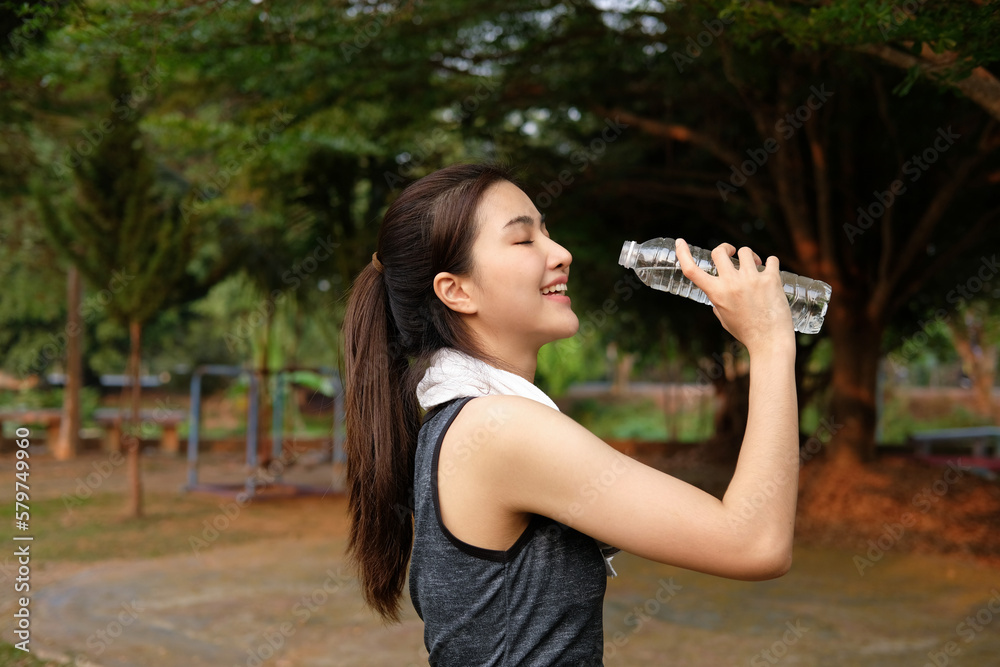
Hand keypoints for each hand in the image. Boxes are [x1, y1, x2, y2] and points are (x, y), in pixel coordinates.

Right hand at [674, 238, 793, 353]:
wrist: (770, 343)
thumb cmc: (747, 333)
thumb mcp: (724, 319)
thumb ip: (718, 303)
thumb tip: (718, 295)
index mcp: (716, 293)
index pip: (692, 270)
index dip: (683, 253)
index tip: (680, 242)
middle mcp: (732, 283)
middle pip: (719, 252)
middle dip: (725, 248)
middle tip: (732, 253)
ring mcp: (751, 279)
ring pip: (746, 251)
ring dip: (749, 256)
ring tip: (756, 265)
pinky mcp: (771, 279)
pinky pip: (771, 259)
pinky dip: (771, 262)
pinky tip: (771, 269)